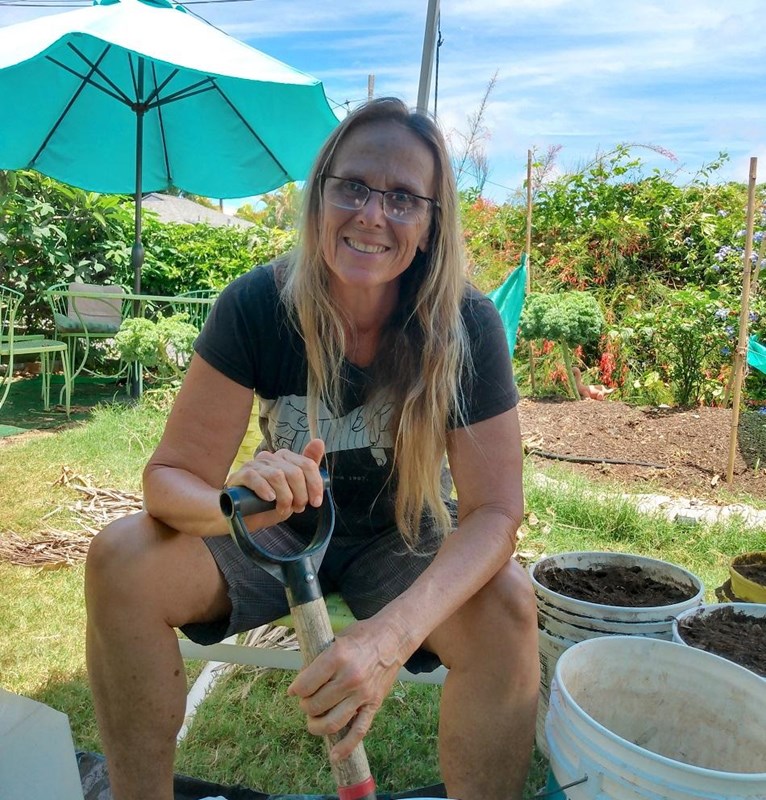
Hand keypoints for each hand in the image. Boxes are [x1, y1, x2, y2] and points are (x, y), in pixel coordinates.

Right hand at [226, 439, 324, 525]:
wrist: (243, 516)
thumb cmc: (269, 503)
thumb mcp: (294, 491)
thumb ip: (308, 470)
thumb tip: (319, 441)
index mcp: (284, 458)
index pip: (307, 464)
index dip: (315, 484)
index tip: (316, 502)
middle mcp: (270, 458)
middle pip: (295, 472)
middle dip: (300, 495)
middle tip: (297, 508)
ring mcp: (254, 465)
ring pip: (277, 476)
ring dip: (285, 497)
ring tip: (283, 509)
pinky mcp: (240, 475)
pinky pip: (255, 478)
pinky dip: (264, 490)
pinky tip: (269, 499)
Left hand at [287, 617, 411, 761]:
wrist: (393, 637)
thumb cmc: (362, 635)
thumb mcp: (335, 639)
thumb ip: (319, 659)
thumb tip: (301, 679)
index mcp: (337, 657)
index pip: (305, 684)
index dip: (296, 689)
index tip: (294, 690)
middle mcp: (349, 677)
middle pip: (316, 704)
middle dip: (306, 706)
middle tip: (306, 701)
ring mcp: (362, 693)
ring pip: (332, 722)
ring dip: (316, 725)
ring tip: (313, 720)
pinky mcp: (374, 704)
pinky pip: (359, 731)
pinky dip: (346, 747)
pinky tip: (335, 755)